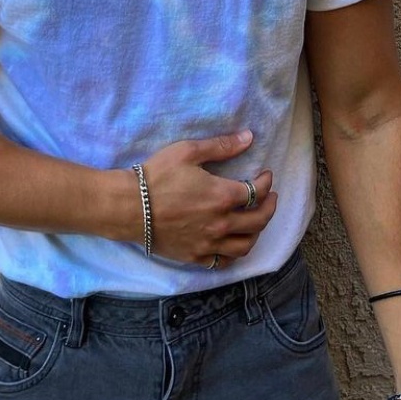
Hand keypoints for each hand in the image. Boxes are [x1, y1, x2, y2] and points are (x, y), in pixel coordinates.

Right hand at [140, 130, 276, 265]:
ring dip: (257, 233)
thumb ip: (221, 146)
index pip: (257, 192)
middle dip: (270, 207)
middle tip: (271, 198)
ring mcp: (208, 243)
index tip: (266, 175)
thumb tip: (249, 138)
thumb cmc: (157, 175)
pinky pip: (223, 261)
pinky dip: (234, 253)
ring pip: (245, 245)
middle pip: (258, 221)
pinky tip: (233, 243)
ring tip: (256, 221)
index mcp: (222, 196)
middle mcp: (221, 223)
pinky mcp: (195, 256)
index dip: (266, 182)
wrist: (129, 207)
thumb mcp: (188, 152)